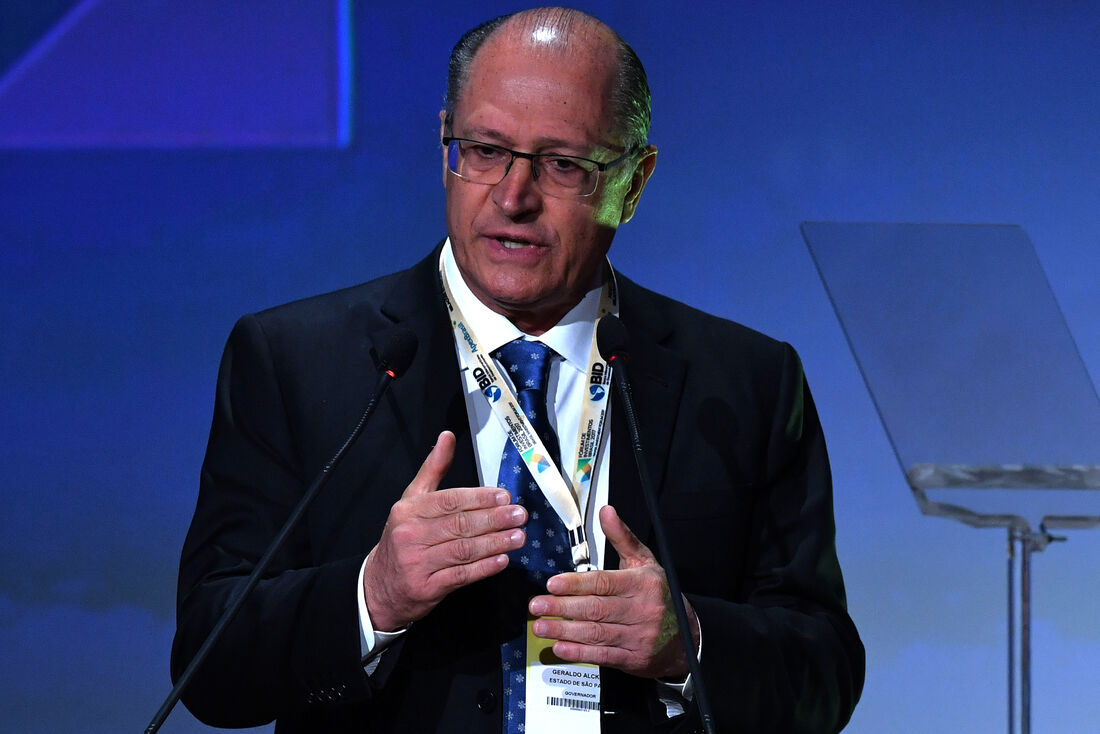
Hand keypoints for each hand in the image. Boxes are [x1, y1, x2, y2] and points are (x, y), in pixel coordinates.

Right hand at [362, 431, 526, 630]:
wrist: (380, 586)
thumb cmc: (403, 538)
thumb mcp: (412, 500)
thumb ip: (433, 469)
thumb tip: (447, 436)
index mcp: (409, 510)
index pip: (449, 501)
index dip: (480, 498)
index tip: (505, 497)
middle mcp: (411, 535)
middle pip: (459, 525)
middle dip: (494, 520)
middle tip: (520, 515)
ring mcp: (417, 563)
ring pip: (463, 550)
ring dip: (495, 543)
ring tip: (518, 537)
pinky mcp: (427, 587)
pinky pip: (461, 576)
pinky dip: (483, 568)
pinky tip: (502, 560)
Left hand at [527, 505, 699, 679]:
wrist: (687, 636)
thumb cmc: (660, 594)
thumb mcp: (645, 561)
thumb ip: (622, 537)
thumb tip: (606, 511)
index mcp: (642, 584)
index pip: (604, 583)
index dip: (576, 584)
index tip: (553, 584)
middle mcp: (641, 610)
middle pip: (596, 608)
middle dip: (563, 607)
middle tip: (537, 605)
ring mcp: (638, 636)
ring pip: (596, 633)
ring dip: (565, 631)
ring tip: (541, 626)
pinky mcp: (634, 658)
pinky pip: (603, 655)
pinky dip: (580, 652)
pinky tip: (561, 648)